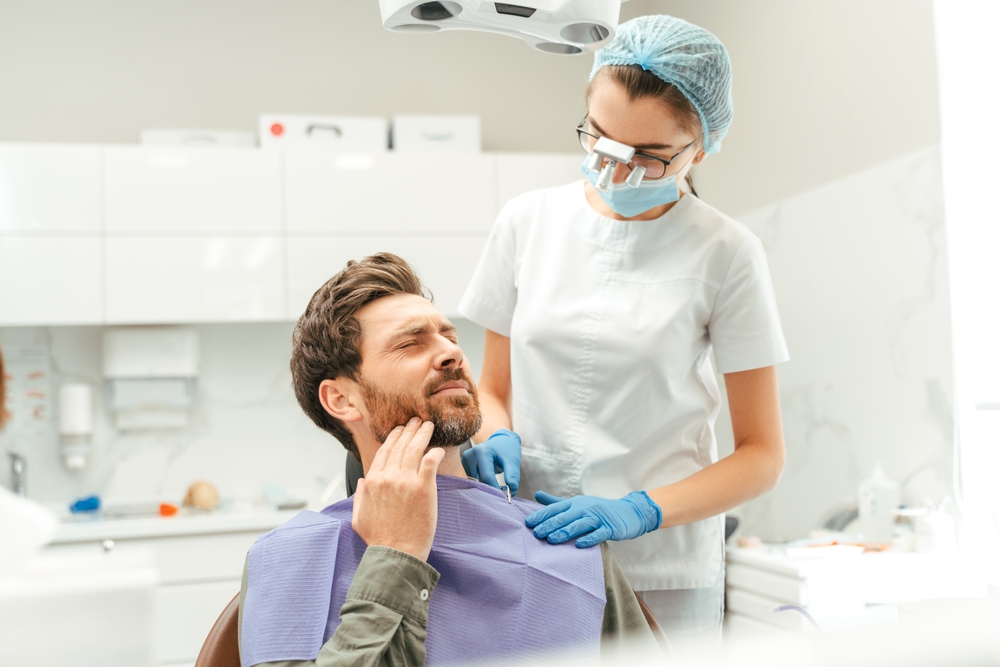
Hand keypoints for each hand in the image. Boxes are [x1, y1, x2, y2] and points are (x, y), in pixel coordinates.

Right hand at [352, 417, 445, 560]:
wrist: (396, 554)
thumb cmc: (379, 540)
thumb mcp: (359, 517)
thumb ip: (359, 496)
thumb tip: (363, 482)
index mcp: (372, 482)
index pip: (383, 452)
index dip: (393, 438)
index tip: (400, 430)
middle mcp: (387, 477)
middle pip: (399, 446)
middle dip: (409, 430)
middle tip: (416, 421)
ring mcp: (405, 481)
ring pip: (414, 449)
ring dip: (422, 434)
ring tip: (428, 425)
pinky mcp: (423, 488)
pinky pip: (430, 461)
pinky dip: (435, 452)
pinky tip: (438, 449)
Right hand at [461, 429, 521, 493]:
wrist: (501, 441)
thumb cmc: (507, 450)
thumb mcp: (512, 461)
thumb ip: (512, 475)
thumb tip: (511, 491)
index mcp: (481, 451)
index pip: (486, 476)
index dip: (495, 489)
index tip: (503, 496)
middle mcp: (470, 455)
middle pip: (479, 480)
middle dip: (490, 488)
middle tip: (501, 492)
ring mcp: (465, 459)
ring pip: (474, 481)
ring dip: (485, 486)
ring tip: (496, 483)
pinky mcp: (463, 464)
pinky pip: (471, 479)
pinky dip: (480, 482)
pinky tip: (488, 480)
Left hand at [525, 491, 662, 547]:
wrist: (628, 511)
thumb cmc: (598, 509)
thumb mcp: (577, 503)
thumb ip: (556, 502)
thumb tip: (536, 494)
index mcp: (575, 503)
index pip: (555, 508)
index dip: (542, 515)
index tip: (528, 523)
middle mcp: (585, 508)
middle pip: (565, 517)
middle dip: (550, 525)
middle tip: (536, 533)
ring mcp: (598, 518)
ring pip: (579, 525)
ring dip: (565, 532)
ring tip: (551, 540)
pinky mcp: (610, 528)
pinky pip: (598, 534)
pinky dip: (589, 539)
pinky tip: (579, 545)